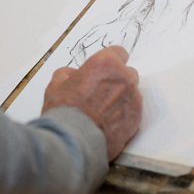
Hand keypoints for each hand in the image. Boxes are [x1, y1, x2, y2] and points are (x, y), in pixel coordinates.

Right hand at [42, 45, 142, 160]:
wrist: (73, 141)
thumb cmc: (64, 113)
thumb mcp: (56, 84)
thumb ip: (69, 74)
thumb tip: (72, 75)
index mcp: (106, 63)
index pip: (119, 52)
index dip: (111, 62)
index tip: (106, 69)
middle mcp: (124, 78)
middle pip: (127, 73)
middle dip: (116, 80)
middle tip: (100, 93)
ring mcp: (133, 98)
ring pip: (131, 93)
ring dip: (121, 98)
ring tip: (102, 111)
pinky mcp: (136, 117)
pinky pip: (133, 111)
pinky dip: (124, 114)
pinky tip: (108, 122)